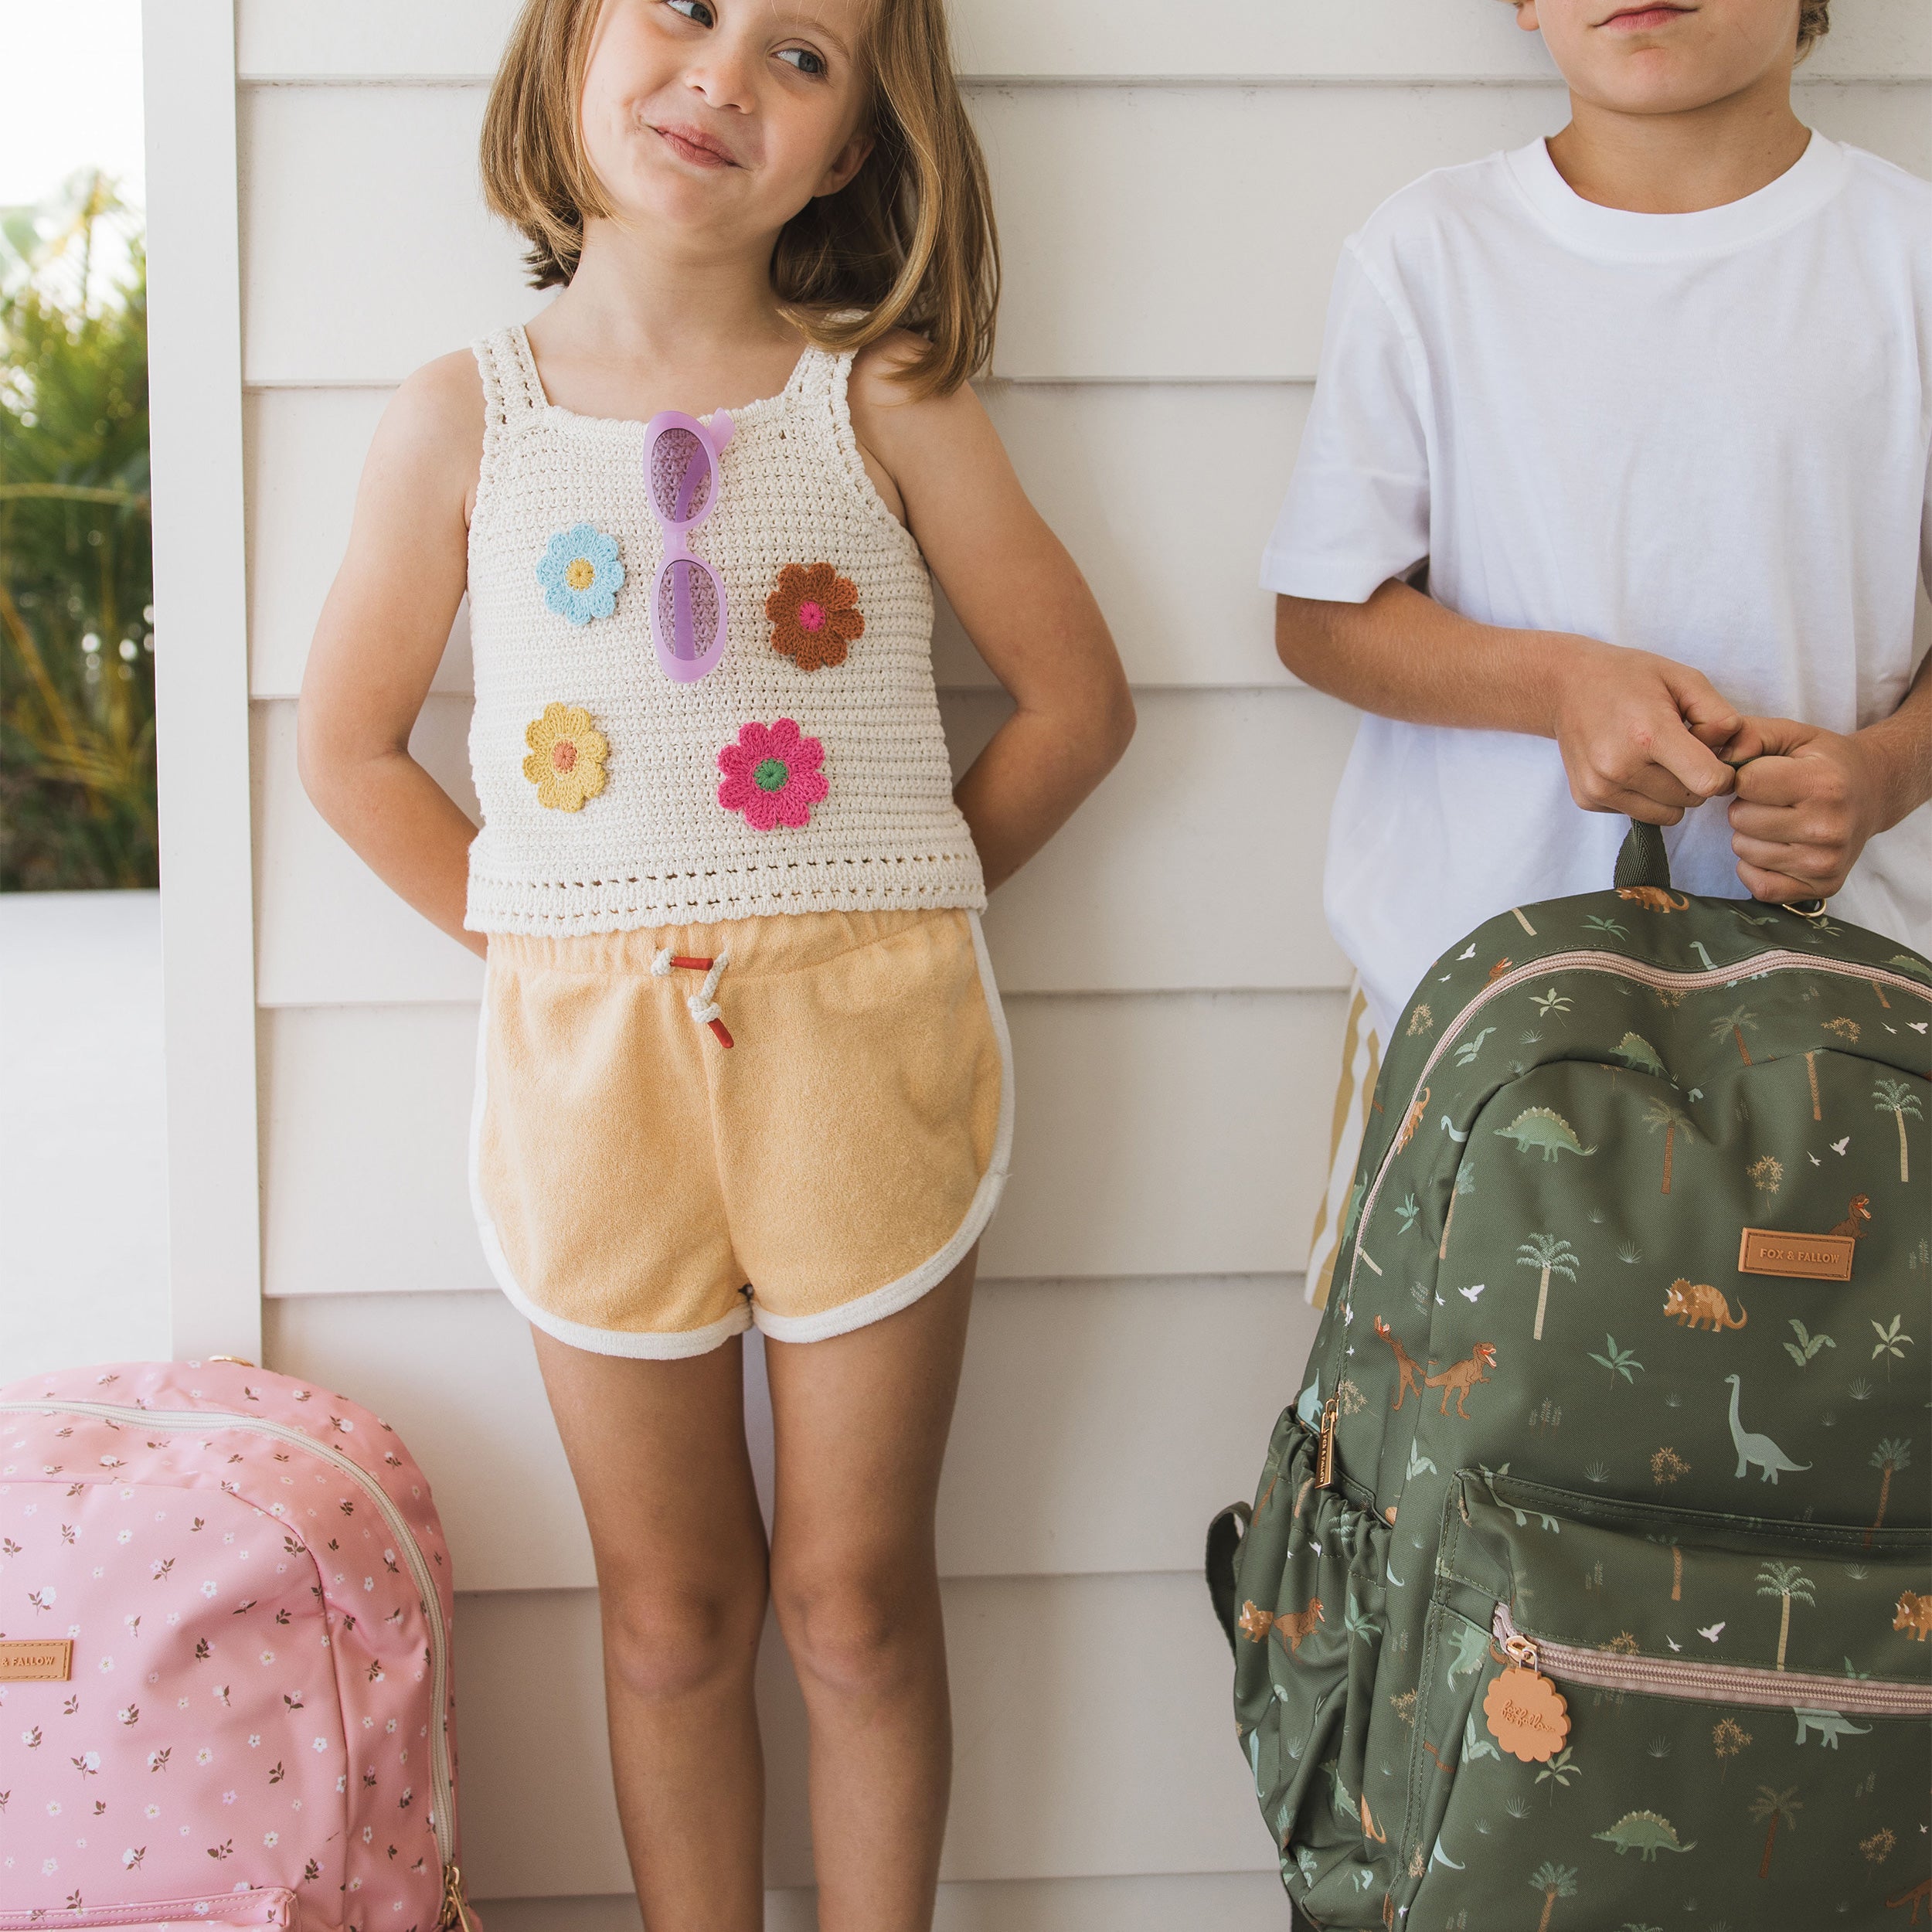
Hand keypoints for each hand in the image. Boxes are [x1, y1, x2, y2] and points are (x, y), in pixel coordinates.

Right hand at [1548, 640, 1741, 823]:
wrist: (1564, 685)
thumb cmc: (1628, 677)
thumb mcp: (1682, 677)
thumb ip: (1718, 714)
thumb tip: (1732, 753)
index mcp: (1648, 734)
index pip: (1706, 782)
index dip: (1722, 775)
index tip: (1716, 760)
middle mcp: (1619, 767)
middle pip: (1689, 800)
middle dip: (1695, 780)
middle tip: (1679, 751)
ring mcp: (1599, 787)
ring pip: (1666, 815)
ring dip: (1671, 793)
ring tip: (1655, 760)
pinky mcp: (1587, 798)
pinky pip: (1637, 813)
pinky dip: (1642, 796)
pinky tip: (1629, 766)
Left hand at [1722, 716, 1885, 901]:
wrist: (1874, 792)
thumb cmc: (1823, 762)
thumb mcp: (1791, 734)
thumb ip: (1747, 735)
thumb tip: (1713, 761)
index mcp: (1823, 784)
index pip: (1745, 783)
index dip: (1743, 777)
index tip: (1762, 775)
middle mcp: (1828, 826)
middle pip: (1740, 819)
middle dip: (1746, 806)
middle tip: (1773, 800)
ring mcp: (1826, 862)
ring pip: (1744, 850)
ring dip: (1751, 835)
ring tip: (1779, 820)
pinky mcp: (1822, 887)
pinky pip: (1759, 885)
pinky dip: (1756, 867)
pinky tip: (1776, 847)